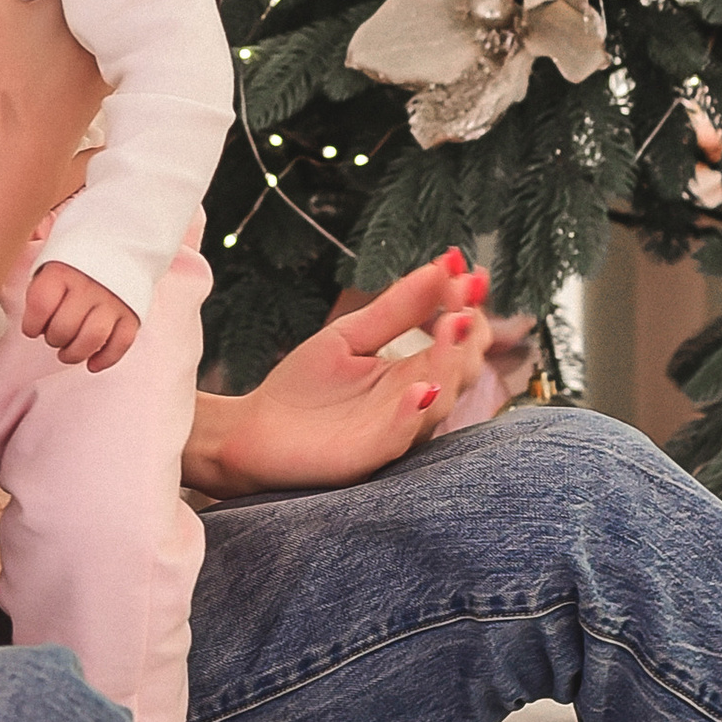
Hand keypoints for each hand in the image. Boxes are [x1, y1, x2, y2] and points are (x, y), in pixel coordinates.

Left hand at [25, 261, 138, 371]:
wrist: (119, 238)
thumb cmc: (75, 258)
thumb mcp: (50, 262)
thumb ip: (39, 289)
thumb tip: (30, 321)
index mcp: (62, 271)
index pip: (40, 307)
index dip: (31, 325)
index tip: (32, 328)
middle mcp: (87, 286)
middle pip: (64, 328)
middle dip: (53, 339)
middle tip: (54, 336)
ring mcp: (112, 300)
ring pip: (92, 339)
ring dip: (75, 354)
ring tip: (67, 353)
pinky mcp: (132, 313)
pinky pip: (120, 344)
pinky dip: (105, 359)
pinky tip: (92, 362)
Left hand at [181, 254, 495, 497]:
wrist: (253, 432)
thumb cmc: (304, 388)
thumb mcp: (351, 336)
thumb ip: (397, 308)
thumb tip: (444, 266)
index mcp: (413, 375)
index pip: (456, 340)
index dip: (466, 306)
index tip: (468, 270)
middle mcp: (413, 405)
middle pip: (460, 370)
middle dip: (467, 335)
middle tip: (464, 301)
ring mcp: (394, 431)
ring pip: (439, 402)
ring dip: (448, 363)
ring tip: (451, 325)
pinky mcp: (368, 455)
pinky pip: (400, 436)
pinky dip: (412, 414)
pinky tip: (420, 389)